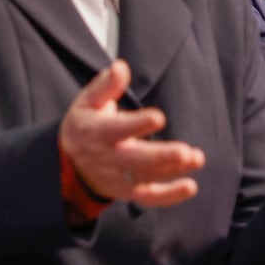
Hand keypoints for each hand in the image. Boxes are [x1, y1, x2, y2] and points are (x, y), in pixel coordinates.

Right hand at [59, 60, 205, 206]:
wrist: (68, 164)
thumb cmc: (86, 124)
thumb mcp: (87, 102)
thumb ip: (106, 85)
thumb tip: (121, 67)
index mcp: (96, 133)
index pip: (117, 130)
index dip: (137, 124)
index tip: (159, 118)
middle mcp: (107, 158)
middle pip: (135, 160)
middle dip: (161, 156)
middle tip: (185, 151)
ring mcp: (118, 178)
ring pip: (146, 177)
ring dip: (172, 170)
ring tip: (196, 158)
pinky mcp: (127, 192)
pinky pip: (149, 198)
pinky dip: (169, 196)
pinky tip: (190, 186)